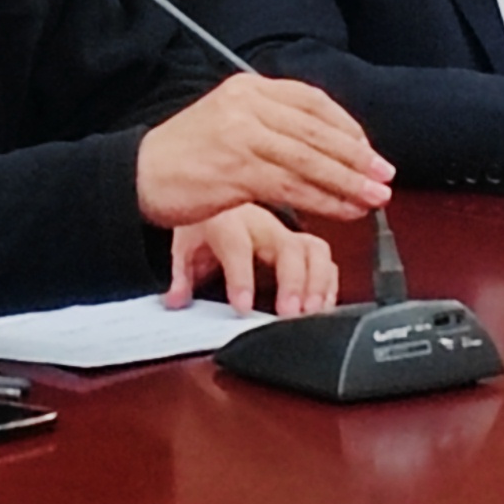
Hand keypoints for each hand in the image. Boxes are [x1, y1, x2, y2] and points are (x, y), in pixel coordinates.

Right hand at [134, 76, 392, 228]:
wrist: (137, 176)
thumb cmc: (183, 156)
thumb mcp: (227, 120)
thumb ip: (270, 124)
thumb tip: (324, 145)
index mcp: (248, 88)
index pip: (312, 102)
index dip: (348, 127)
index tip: (368, 150)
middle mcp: (247, 105)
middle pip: (317, 131)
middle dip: (357, 157)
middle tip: (384, 175)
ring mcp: (241, 136)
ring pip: (310, 161)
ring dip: (348, 182)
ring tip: (373, 197)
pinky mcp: (237, 171)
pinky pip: (293, 187)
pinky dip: (324, 200)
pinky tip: (343, 210)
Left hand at [163, 206, 338, 315]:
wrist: (221, 189)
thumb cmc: (207, 223)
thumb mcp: (185, 243)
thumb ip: (181, 274)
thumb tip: (175, 300)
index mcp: (229, 222)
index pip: (237, 246)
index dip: (241, 277)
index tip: (243, 306)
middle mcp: (263, 225)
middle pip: (288, 247)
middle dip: (293, 282)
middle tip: (291, 314)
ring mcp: (287, 232)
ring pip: (315, 250)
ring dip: (318, 283)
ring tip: (313, 312)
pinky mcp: (302, 243)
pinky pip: (325, 260)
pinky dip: (328, 284)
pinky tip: (324, 306)